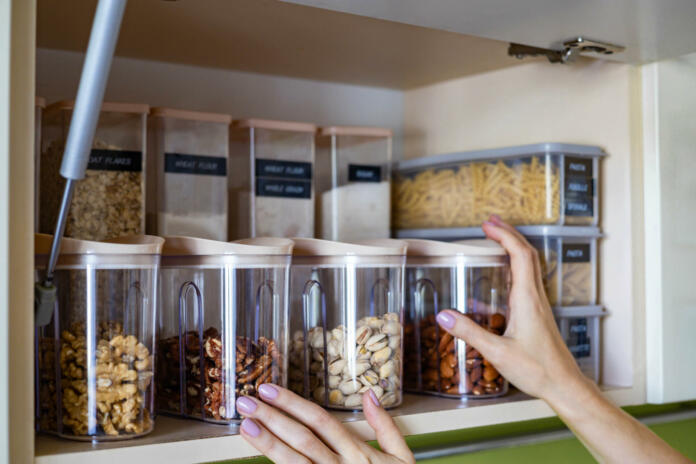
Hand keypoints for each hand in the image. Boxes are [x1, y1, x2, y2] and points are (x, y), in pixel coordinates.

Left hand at [237, 384, 414, 463]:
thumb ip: (386, 427)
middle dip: (272, 418)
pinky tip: (258, 458)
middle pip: (303, 438)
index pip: (321, 421)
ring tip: (246, 425)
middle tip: (246, 401)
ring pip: (295, 462)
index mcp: (359, 454)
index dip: (293, 404)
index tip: (269, 390)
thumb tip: (370, 394)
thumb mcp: (402, 459)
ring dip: (268, 443)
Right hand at [435, 215, 589, 401]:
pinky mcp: (538, 314)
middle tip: (490, 223)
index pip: (519, 255)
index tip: (487, 225)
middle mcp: (536, 297)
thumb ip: (469, 332)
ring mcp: (539, 304)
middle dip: (509, 234)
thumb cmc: (537, 370)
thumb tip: (443, 315)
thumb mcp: (497, 352)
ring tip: (495, 240)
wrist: (564, 385)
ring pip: (530, 266)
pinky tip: (498, 281)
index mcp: (528, 299)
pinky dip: (513, 269)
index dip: (504, 235)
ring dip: (514, 248)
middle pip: (527, 253)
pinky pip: (527, 282)